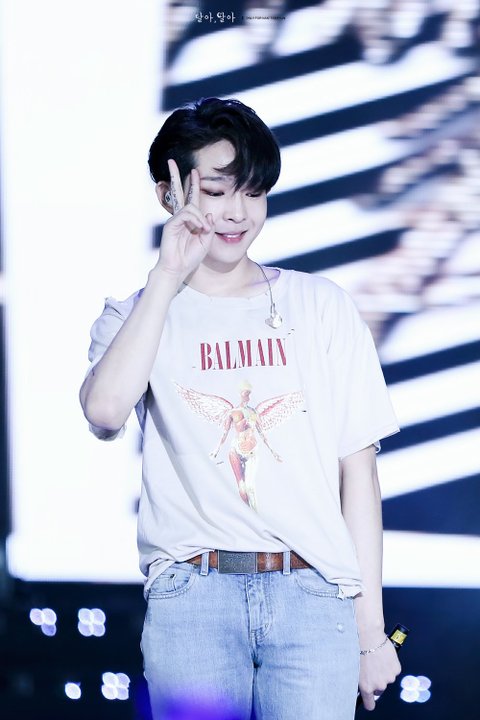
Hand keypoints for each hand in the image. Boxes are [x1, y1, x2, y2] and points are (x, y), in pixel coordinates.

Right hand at [155, 159, 214, 282]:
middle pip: (178, 192)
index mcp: (190, 219)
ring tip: (203, 229)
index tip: (195, 172)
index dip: (194, 185)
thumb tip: (209, 214)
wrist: (178, 269)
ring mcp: (175, 220)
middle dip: (175, 176)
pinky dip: (195, 220)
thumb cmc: (190, 256)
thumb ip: (209, 227)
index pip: (192, 198)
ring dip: (200, 217)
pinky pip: (185, 214)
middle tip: (171, 161)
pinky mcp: (171, 224)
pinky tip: (199, 228)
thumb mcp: (206, 240)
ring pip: (190, 206)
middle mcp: (181, 217)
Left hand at [358, 637, 400, 710]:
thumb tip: (361, 682)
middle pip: (379, 688)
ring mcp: (389, 677)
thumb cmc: (357, 648)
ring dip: (383, 671)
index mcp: (366, 686)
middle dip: (376, 679)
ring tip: (376, 657)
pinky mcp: (396, 669)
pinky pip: (393, 669)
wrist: (368, 634)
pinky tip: (383, 655)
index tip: (369, 702)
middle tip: (371, 666)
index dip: (369, 702)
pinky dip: (390, 664)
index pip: (370, 703)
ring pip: (387, 677)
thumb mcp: (353, 667)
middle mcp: (379, 685)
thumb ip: (359, 679)